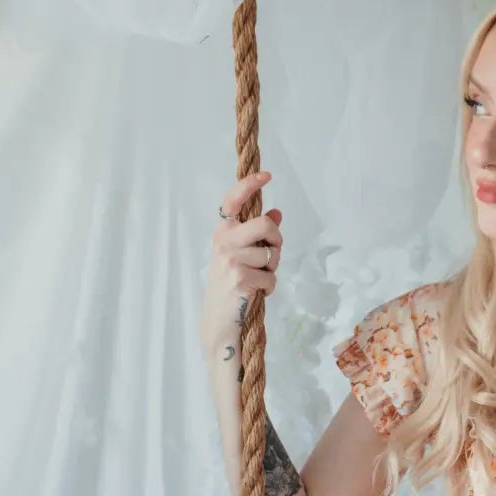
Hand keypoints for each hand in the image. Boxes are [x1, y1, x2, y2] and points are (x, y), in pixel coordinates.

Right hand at [201, 170, 283, 361]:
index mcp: (223, 231)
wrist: (219, 321)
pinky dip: (269, 288)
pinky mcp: (240, 278)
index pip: (233, 200)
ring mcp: (231, 259)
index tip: (266, 175)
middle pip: (267, 225)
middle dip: (277, 240)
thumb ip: (257, 234)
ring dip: (272, 270)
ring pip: (272, 255)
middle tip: (271, 254)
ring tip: (255, 280)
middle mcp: (223, 241)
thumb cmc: (231, 285)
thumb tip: (277, 211)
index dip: (250, 184)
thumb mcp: (241, 255)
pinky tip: (254, 294)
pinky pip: (271, 278)